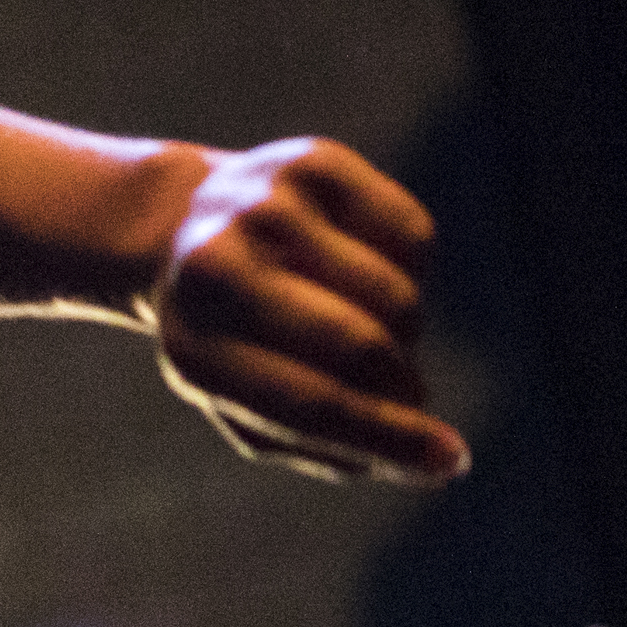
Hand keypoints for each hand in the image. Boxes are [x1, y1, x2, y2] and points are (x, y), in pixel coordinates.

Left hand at [146, 136, 466, 486]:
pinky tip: (362, 269)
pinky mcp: (313, 163)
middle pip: (361, 347)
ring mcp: (268, 208)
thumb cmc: (228, 336)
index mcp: (195, 348)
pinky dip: (411, 269)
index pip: (312, 403)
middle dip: (403, 387)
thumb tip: (433, 461)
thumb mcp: (247, 400)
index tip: (451, 462)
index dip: (390, 437)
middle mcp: (220, 270)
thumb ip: (327, 444)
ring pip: (397, 294)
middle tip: (407, 396)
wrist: (175, 225)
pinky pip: (414, 235)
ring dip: (405, 330)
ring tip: (364, 326)